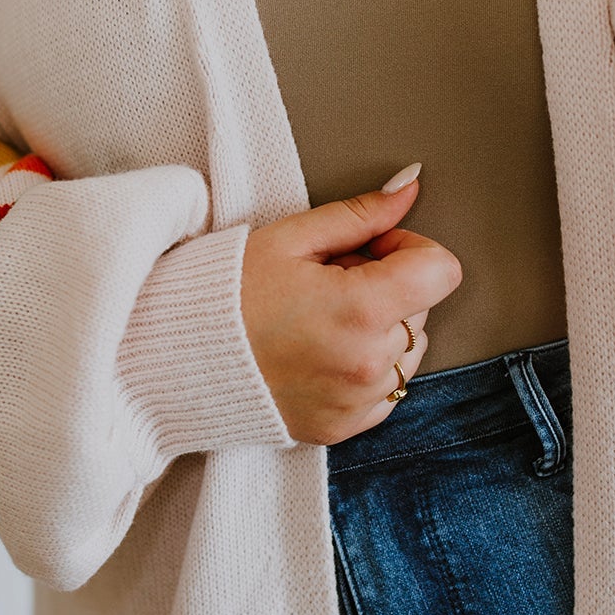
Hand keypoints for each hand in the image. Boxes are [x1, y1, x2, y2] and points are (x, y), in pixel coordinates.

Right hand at [240, 175, 462, 445]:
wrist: (173, 357)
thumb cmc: (226, 293)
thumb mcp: (291, 237)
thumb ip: (360, 214)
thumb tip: (409, 187)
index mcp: (361, 309)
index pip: (440, 271)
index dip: (410, 249)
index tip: (372, 249)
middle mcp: (367, 363)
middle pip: (422, 309)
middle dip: (388, 287)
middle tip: (328, 281)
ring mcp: (356, 401)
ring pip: (409, 351)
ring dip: (381, 329)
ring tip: (320, 318)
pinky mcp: (342, 427)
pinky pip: (386, 390)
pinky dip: (366, 367)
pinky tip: (321, 350)